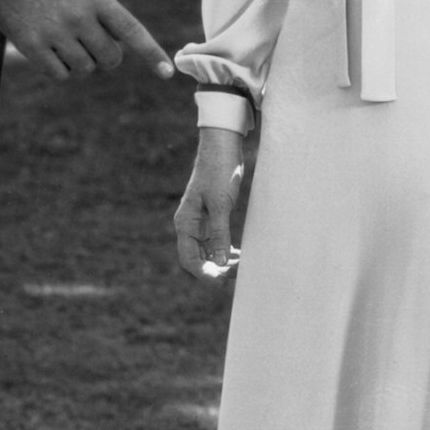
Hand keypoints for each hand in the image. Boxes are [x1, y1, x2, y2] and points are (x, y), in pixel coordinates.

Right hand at [0, 0, 171, 78]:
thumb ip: (103, 4)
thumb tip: (120, 36)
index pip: (131, 31)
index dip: (151, 53)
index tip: (167, 72)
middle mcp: (78, 17)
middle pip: (110, 59)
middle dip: (106, 57)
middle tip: (92, 45)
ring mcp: (54, 33)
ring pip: (85, 69)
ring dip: (81, 63)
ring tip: (66, 42)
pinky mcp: (31, 46)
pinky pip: (60, 75)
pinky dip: (60, 69)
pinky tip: (50, 52)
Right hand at [173, 126, 246, 281]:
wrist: (223, 146)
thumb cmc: (219, 171)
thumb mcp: (221, 204)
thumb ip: (220, 234)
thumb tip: (220, 263)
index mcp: (185, 223)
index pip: (189, 259)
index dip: (205, 274)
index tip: (222, 283)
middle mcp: (190, 226)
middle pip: (200, 258)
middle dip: (218, 270)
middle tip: (240, 274)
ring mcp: (201, 222)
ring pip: (210, 252)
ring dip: (224, 262)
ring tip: (244, 266)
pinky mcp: (212, 217)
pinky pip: (217, 241)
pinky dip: (227, 250)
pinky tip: (241, 255)